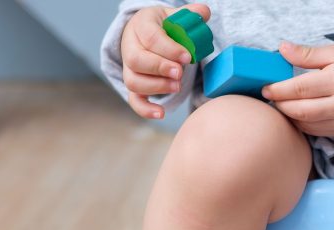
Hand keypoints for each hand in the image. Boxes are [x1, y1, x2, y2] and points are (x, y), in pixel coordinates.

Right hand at [120, 3, 210, 118]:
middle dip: (159, 68)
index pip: (150, 37)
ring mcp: (130, 68)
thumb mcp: (175, 16)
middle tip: (179, 73)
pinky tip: (161, 113)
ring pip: (133, 81)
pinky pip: (134, 100)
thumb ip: (189, 16)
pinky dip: (145, 109)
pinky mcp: (134, 84)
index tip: (187, 57)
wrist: (147, 35)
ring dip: (156, 87)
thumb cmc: (164, 27)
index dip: (168, 49)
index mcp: (141, 25)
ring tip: (177, 86)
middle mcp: (130, 47)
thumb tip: (204, 12)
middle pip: (136, 60)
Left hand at [262, 41, 333, 136]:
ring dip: (289, 116)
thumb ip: (308, 54)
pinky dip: (302, 124)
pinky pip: (316, 132)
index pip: (300, 88)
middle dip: (281, 105)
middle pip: (301, 110)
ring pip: (307, 124)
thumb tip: (282, 49)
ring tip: (281, 105)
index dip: (279, 90)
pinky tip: (296, 114)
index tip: (266, 88)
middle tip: (270, 98)